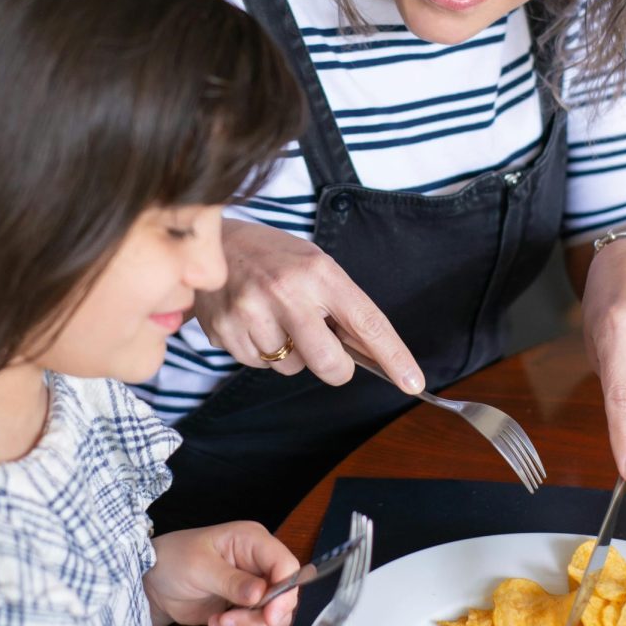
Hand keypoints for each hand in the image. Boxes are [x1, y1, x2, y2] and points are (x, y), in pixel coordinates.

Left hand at [144, 521, 299, 625]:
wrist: (156, 583)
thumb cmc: (175, 559)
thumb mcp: (200, 567)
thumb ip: (232, 581)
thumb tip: (260, 594)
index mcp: (252, 540)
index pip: (285, 564)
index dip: (284, 591)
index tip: (269, 615)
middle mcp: (259, 563)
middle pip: (284, 597)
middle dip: (259, 617)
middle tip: (230, 621)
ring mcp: (255, 587)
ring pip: (274, 619)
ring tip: (218, 623)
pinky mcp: (247, 608)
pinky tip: (217, 625)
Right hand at [194, 219, 423, 391]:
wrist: (212, 242)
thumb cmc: (273, 256)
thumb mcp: (314, 265)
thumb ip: (341, 305)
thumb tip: (369, 352)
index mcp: (318, 272)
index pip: (366, 322)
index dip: (393, 357)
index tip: (413, 382)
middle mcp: (286, 292)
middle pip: (329, 363)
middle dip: (336, 368)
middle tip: (328, 353)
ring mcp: (251, 313)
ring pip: (291, 368)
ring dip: (291, 355)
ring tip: (276, 319)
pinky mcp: (225, 331)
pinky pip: (258, 365)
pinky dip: (262, 351)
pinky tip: (253, 322)